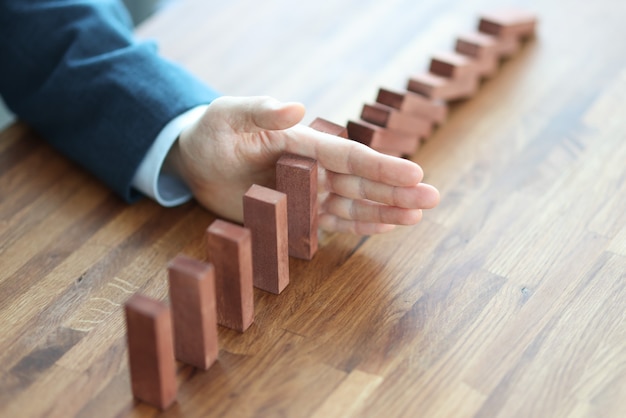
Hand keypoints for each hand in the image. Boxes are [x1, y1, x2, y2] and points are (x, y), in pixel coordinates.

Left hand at [167, 96, 438, 234]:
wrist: (195, 161)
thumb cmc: (212, 133)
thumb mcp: (231, 116)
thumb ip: (262, 111)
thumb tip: (296, 107)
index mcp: (303, 144)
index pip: (349, 156)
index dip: (381, 167)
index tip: (414, 173)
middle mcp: (313, 170)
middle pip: (361, 182)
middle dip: (396, 190)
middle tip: (431, 198)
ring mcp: (307, 194)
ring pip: (354, 204)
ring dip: (385, 211)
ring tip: (417, 215)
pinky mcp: (296, 216)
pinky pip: (332, 222)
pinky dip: (359, 226)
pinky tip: (386, 227)